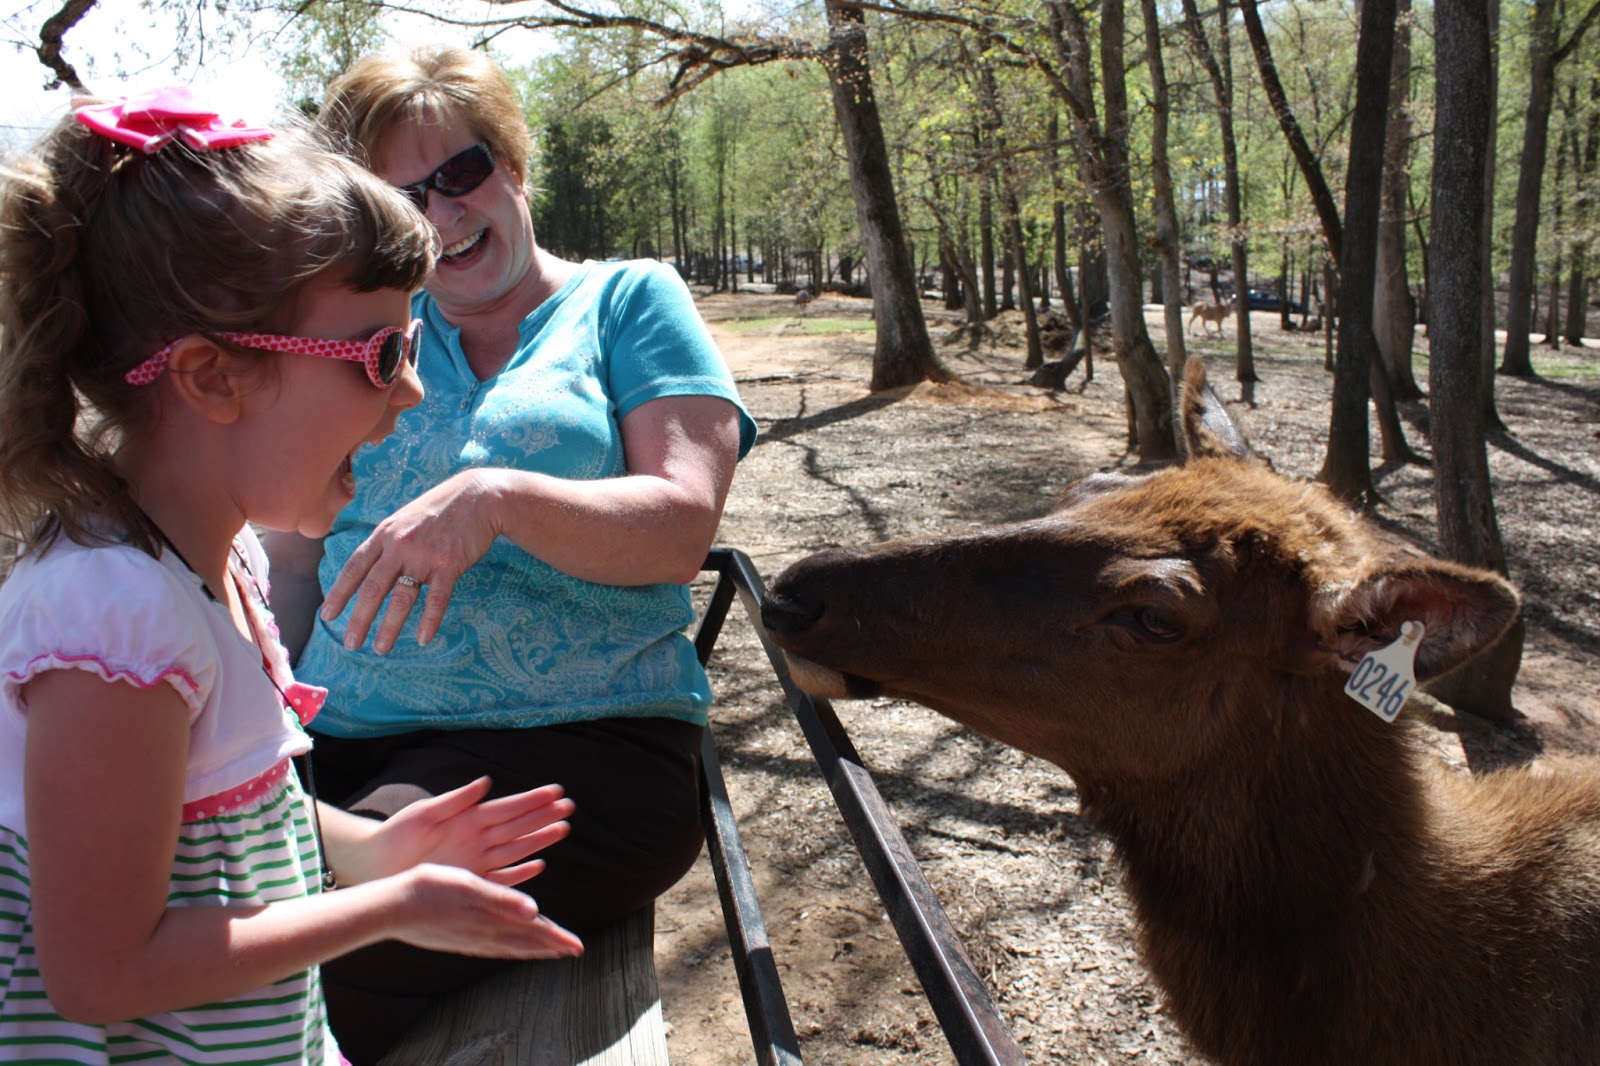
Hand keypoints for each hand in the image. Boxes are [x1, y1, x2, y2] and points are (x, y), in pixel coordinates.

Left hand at [321, 470, 501, 652]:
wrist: (479, 496)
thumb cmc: (441, 508)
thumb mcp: (405, 518)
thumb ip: (387, 540)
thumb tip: (370, 565)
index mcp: (384, 534)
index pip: (354, 568)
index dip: (339, 593)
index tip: (327, 615)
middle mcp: (399, 545)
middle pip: (372, 588)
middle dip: (359, 619)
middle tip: (351, 644)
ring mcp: (424, 555)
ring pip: (401, 598)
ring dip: (389, 627)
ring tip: (381, 649)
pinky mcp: (450, 564)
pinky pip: (437, 598)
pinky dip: (430, 621)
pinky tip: (424, 639)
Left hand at [332, 777, 572, 888]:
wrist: (375, 865)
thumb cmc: (396, 834)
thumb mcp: (424, 813)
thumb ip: (455, 800)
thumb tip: (485, 783)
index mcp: (468, 819)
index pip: (507, 808)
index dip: (531, 800)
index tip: (555, 791)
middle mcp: (477, 839)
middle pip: (517, 827)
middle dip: (543, 817)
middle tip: (569, 808)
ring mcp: (475, 861)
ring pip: (515, 850)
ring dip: (538, 840)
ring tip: (562, 829)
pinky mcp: (469, 882)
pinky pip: (500, 878)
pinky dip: (519, 873)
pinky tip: (537, 865)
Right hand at [392, 863, 583, 958]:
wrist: (390, 906)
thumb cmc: (428, 889)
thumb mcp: (469, 886)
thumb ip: (502, 899)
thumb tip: (535, 911)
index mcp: (490, 920)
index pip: (533, 932)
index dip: (557, 938)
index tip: (578, 946)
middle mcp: (482, 934)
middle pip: (524, 943)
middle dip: (550, 946)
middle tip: (572, 951)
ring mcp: (468, 939)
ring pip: (508, 946)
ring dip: (531, 948)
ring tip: (547, 951)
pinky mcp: (455, 938)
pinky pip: (491, 946)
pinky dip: (508, 947)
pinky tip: (505, 946)